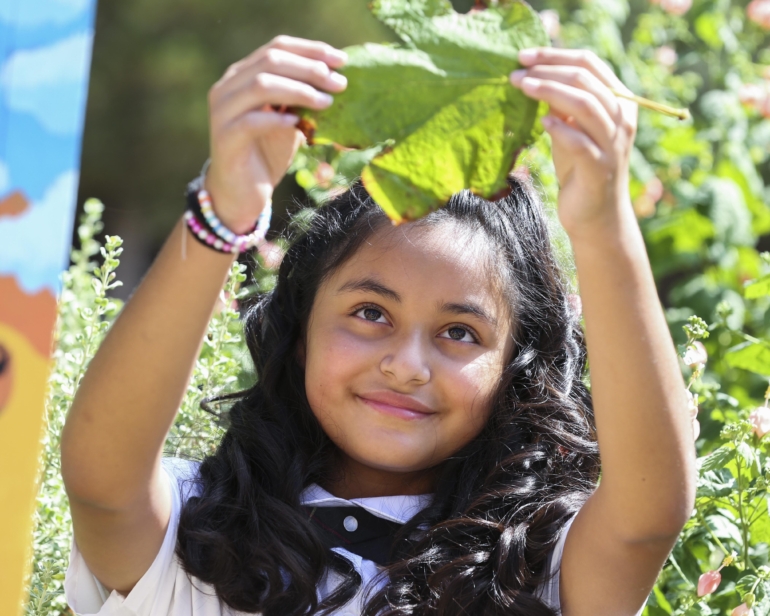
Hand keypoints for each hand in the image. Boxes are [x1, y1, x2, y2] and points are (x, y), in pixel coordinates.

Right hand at [205, 36, 347, 232]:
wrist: (241, 192)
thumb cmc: (268, 153)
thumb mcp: (290, 121)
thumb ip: (303, 100)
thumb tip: (339, 82)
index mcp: (244, 74)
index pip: (277, 47)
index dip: (310, 50)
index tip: (341, 60)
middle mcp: (228, 86)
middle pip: (271, 61)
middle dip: (310, 69)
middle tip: (339, 83)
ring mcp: (223, 111)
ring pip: (261, 86)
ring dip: (299, 91)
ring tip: (326, 103)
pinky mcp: (225, 137)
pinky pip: (251, 121)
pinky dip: (277, 119)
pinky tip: (297, 124)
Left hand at [509, 48, 637, 239]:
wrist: (595, 216)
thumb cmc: (580, 170)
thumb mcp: (572, 131)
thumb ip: (562, 106)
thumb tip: (535, 77)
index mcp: (618, 102)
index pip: (590, 64)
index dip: (556, 55)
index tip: (524, 56)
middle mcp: (621, 119)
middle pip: (586, 79)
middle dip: (548, 70)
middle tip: (516, 72)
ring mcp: (613, 145)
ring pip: (585, 105)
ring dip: (550, 92)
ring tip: (523, 87)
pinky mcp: (599, 170)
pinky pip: (581, 142)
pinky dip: (561, 129)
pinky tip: (543, 122)